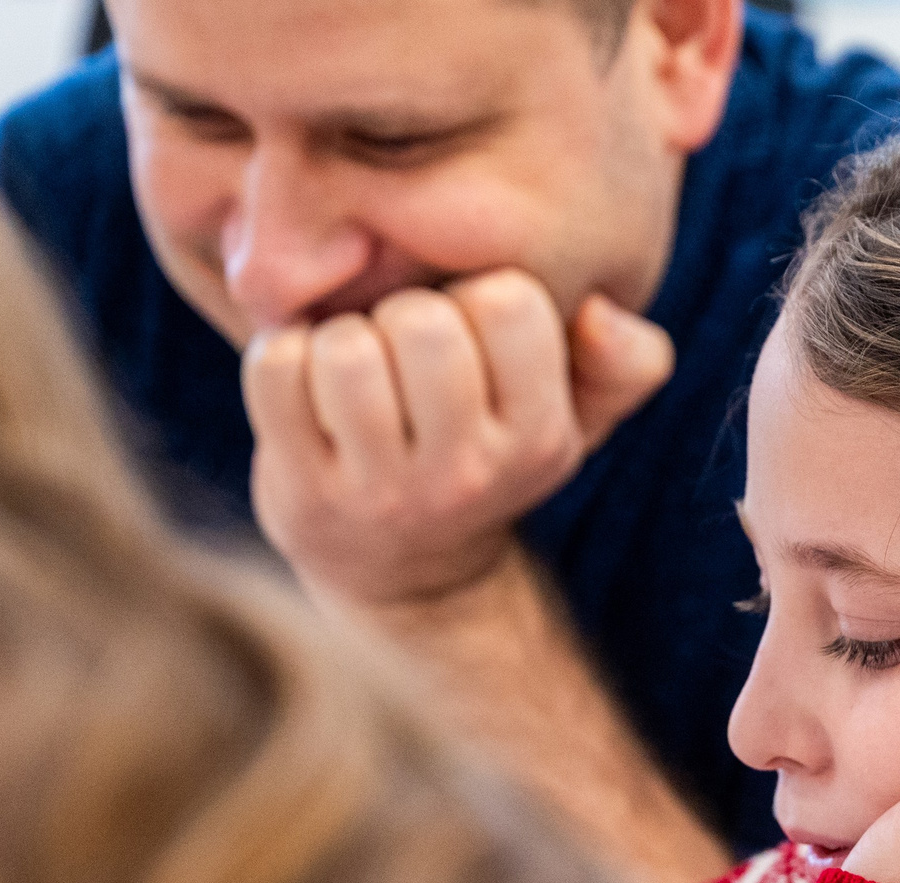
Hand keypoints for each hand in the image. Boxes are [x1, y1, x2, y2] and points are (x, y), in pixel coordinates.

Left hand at [244, 270, 673, 607]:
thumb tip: (598, 311)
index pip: (511, 303)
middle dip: (402, 315)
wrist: (404, 571)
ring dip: (337, 340)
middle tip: (401, 352)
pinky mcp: (303, 494)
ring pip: (345, 349)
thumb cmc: (486, 453)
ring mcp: (382, 492)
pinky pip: (276, 371)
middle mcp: (469, 474)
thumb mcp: (574, 418)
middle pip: (423, 323)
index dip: (479, 295)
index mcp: (542, 438)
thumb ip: (624, 362)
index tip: (470, 334)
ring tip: (353, 373)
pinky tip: (304, 392)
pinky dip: (280, 359)